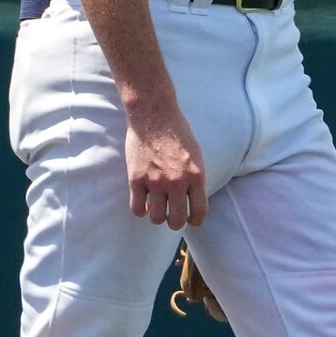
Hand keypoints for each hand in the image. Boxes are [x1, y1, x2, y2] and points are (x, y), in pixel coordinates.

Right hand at [124, 98, 206, 230]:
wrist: (153, 115)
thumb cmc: (176, 132)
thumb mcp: (196, 155)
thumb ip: (195, 178)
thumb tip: (192, 199)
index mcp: (196, 176)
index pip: (199, 213)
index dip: (195, 220)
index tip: (191, 219)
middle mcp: (176, 182)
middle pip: (177, 220)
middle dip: (175, 221)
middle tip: (172, 215)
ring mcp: (155, 182)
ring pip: (156, 218)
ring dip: (157, 217)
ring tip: (156, 208)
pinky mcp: (136, 179)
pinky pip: (137, 209)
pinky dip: (141, 210)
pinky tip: (144, 203)